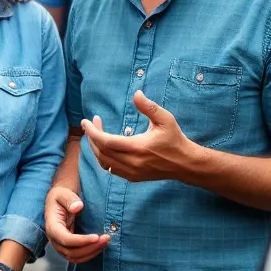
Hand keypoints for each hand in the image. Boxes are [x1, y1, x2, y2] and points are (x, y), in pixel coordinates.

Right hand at [45, 185, 108, 263]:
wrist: (59, 199)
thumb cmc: (60, 196)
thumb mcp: (63, 193)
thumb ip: (70, 200)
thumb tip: (77, 207)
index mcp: (52, 226)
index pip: (65, 239)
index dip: (81, 241)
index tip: (96, 237)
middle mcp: (54, 239)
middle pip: (71, 252)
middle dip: (90, 247)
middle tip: (105, 238)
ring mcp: (60, 245)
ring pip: (75, 257)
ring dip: (91, 252)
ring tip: (105, 242)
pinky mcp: (67, 247)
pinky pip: (77, 257)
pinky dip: (89, 254)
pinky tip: (100, 245)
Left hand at [83, 91, 197, 182]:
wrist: (185, 164)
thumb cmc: (174, 140)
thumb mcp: (165, 119)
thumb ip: (149, 107)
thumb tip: (136, 93)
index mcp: (138, 148)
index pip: (106, 141)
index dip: (93, 132)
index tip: (86, 121)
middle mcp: (132, 163)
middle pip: (101, 152)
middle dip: (92, 137)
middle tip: (92, 124)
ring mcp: (131, 173)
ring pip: (104, 162)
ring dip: (95, 148)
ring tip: (95, 134)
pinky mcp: (132, 178)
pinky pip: (110, 169)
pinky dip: (102, 158)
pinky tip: (104, 147)